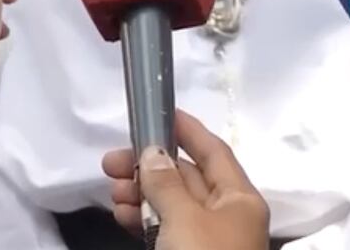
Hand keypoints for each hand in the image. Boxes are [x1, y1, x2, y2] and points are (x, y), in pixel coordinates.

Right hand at [103, 111, 269, 249]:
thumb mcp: (184, 220)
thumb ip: (165, 183)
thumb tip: (153, 152)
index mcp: (240, 199)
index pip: (214, 151)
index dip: (187, 130)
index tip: (158, 112)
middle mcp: (226, 216)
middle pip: (187, 178)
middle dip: (149, 166)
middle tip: (110, 163)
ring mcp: (206, 242)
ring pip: (171, 205)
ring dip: (140, 193)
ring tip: (112, 191)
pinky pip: (164, 230)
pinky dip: (143, 220)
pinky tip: (121, 214)